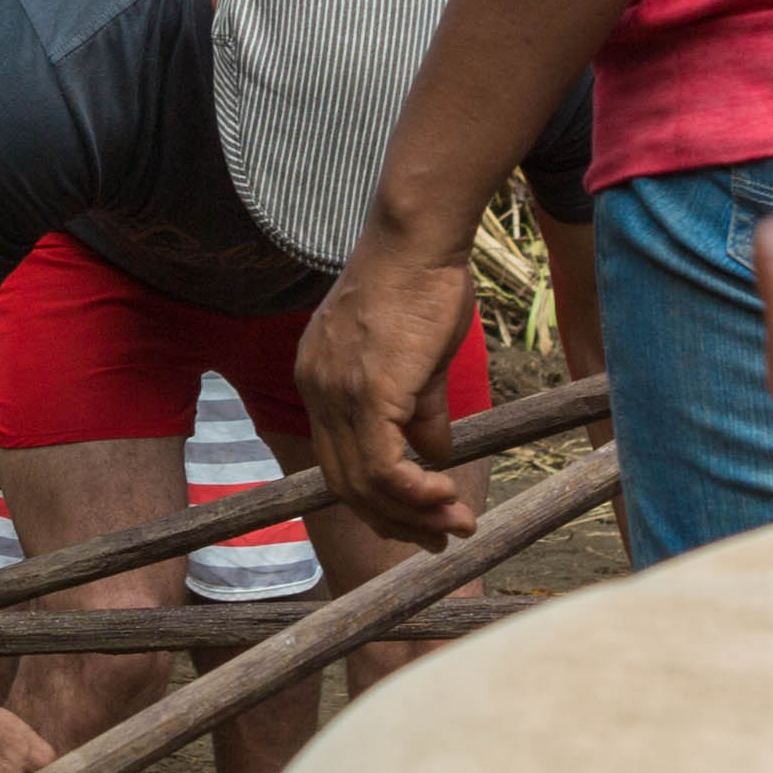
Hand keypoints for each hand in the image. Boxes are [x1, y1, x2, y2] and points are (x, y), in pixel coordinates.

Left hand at [297, 230, 480, 540]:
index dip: (378, 497)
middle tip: (441, 536)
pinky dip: (414, 492)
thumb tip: (434, 455)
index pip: (338, 459)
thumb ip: (419, 409)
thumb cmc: (424, 282)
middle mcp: (316, 389)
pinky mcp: (367, 393)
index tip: (419, 516)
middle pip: (344, 482)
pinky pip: (383, 466)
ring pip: (363, 483)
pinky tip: (446, 493)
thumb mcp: (419, 358)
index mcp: (320, 379)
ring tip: (456, 521)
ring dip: (413, 512)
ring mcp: (336, 392)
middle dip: (395, 519)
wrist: (419, 237)